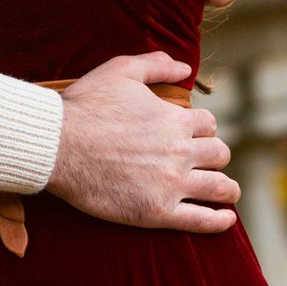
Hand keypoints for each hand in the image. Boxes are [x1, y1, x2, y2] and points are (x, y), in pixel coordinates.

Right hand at [46, 50, 240, 232]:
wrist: (57, 145)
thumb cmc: (86, 106)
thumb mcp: (123, 70)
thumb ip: (158, 64)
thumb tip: (186, 68)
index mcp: (176, 120)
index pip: (208, 125)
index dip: (203, 129)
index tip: (195, 135)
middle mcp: (180, 152)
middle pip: (218, 154)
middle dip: (215, 156)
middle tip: (208, 163)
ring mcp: (171, 184)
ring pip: (218, 187)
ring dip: (227, 189)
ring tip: (229, 193)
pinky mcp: (156, 212)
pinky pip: (200, 220)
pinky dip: (218, 221)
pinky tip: (227, 220)